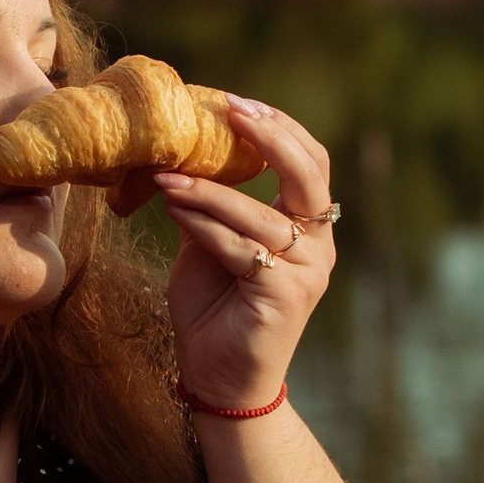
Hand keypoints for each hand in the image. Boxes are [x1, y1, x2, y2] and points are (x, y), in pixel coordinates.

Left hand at [153, 92, 338, 413]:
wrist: (220, 379)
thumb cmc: (215, 308)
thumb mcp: (212, 243)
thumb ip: (212, 204)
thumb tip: (181, 153)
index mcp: (308, 227)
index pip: (310, 162)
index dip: (279, 128)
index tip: (235, 103)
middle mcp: (318, 246)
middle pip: (309, 175)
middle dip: (270, 137)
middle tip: (228, 111)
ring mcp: (307, 272)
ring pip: (259, 214)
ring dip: (208, 189)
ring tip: (165, 173)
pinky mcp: (285, 296)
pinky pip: (240, 248)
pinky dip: (203, 225)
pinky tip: (173, 209)